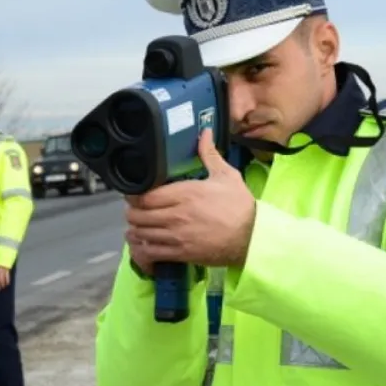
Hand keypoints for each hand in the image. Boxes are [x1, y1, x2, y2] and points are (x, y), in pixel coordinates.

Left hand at [125, 128, 255, 274]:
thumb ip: (209, 154)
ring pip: (141, 233)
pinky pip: (151, 252)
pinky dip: (143, 248)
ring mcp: (177, 235)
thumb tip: (205, 132)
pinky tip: (144, 244)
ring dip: (136, 229)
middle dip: (133, 212)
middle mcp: (176, 214)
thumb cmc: (240, 206)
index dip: (134, 195)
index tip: (134, 194)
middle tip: (136, 210)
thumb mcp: (226, 176)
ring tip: (137, 227)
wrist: (252, 237)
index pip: (145, 195)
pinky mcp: (181, 253)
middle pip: (138, 214)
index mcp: (185, 193)